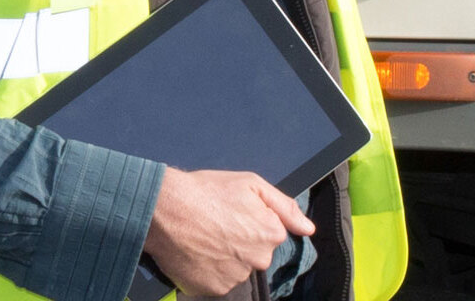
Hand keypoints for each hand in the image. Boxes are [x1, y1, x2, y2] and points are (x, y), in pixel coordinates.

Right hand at [143, 167, 314, 296]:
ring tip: (206, 236)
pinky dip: (209, 270)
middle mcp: (257, 260)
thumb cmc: (208, 191)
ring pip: (237, 268)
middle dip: (242, 242)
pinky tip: (198, 252)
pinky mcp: (211, 288)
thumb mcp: (252, 185)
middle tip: (218, 224)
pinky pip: (217, 281)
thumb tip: (308, 229)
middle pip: (255, 254)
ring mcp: (234, 277)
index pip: (271, 233)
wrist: (165, 209)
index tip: (234, 213)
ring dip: (226, 257)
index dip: (253, 221)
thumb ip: (285, 208)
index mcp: (271, 234)